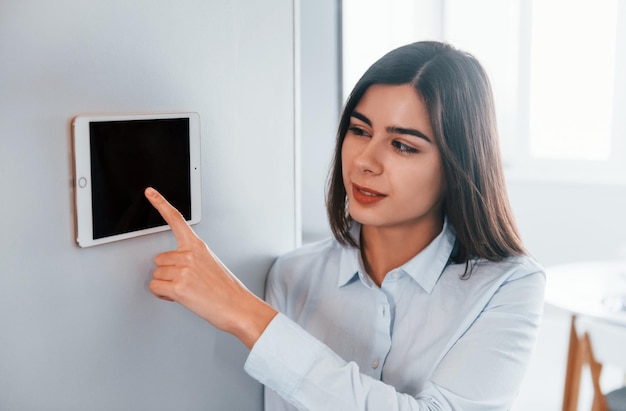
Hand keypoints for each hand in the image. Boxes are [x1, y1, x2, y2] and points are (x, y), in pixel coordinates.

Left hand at [144, 187, 276, 348]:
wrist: (237, 307)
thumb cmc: (226, 289)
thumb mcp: (211, 264)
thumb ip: (190, 259)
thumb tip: (173, 266)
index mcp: (197, 246)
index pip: (176, 220)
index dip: (160, 204)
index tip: (149, 192)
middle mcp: (188, 254)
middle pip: (159, 259)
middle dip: (168, 272)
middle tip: (187, 282)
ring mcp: (182, 270)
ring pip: (156, 275)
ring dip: (166, 285)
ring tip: (188, 290)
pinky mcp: (177, 286)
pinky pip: (155, 288)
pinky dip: (164, 295)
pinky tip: (180, 297)